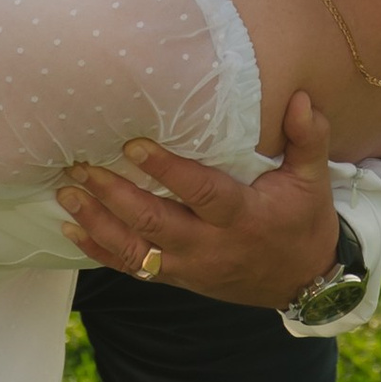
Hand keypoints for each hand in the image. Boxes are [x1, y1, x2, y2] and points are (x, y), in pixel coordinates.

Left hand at [57, 92, 340, 311]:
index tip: (134, 145)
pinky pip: (132, 269)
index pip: (201, 193)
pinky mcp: (177, 278)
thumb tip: (301, 99)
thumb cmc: (303, 221)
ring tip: (67, 193)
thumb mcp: (313, 179)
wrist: (303, 282)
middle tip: (82, 166)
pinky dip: (98, 251)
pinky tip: (71, 229)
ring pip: (135, 250)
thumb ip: (308, 138)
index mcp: (243, 217)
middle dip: (114, 195)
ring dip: (97, 222)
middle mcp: (211, 246)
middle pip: (155, 222)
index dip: (167, 170)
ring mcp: (190, 267)